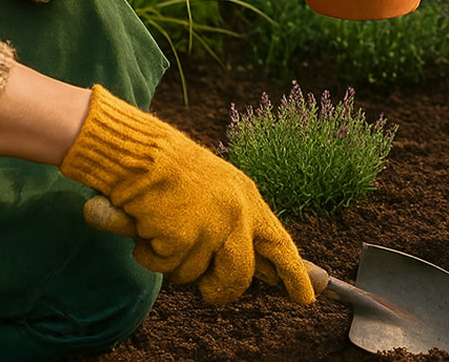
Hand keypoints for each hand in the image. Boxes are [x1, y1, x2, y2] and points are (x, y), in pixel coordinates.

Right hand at [60, 86, 315, 305]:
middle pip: (239, 276)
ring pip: (193, 276)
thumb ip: (237, 226)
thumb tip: (257, 271)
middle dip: (220, 290)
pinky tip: (147, 226)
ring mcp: (212, 225)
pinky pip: (164, 267)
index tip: (307, 298)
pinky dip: (149, 254)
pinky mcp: (183, 236)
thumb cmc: (173, 173)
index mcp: (248, 199)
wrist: (141, 152)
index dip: (294, 274)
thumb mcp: (219, 193)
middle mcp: (237, 213)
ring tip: (163, 227)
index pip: (279, 244)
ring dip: (173, 262)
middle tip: (207, 290)